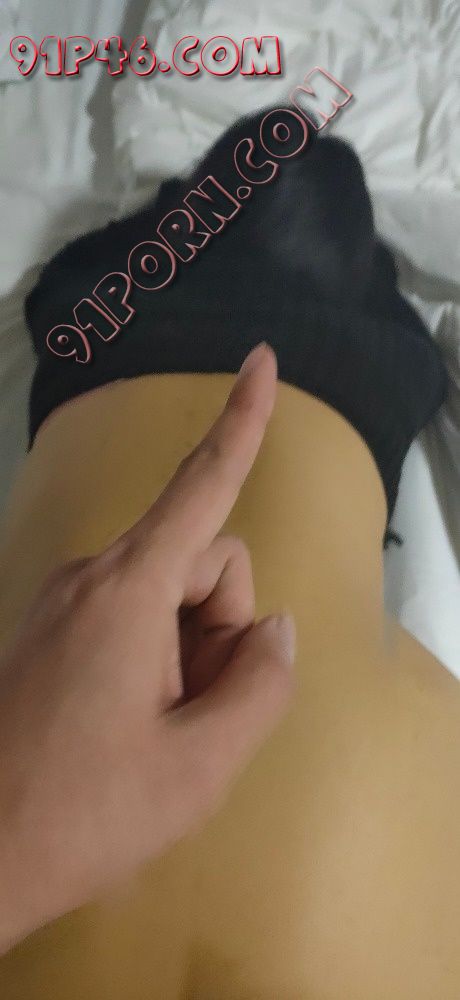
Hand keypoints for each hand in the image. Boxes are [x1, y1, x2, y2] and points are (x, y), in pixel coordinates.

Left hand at [0, 342, 295, 953]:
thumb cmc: (82, 812)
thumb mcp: (199, 764)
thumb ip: (260, 683)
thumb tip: (271, 628)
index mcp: (128, 590)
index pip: (203, 488)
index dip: (242, 424)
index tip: (262, 360)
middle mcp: (92, 575)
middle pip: (203, 560)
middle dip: (223, 627)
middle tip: (196, 712)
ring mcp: (66, 599)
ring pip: (171, 591)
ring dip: (191, 649)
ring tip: (158, 727)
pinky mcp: (53, 626)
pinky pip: (134, 613)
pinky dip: (157, 655)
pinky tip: (133, 721)